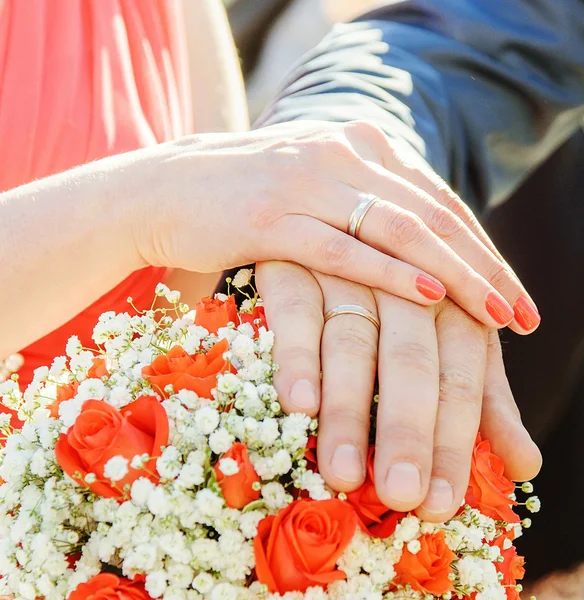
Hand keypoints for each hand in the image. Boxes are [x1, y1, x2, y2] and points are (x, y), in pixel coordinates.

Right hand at [133, 120, 535, 329]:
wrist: (161, 191)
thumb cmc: (241, 200)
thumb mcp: (312, 190)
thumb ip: (362, 206)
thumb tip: (415, 252)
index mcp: (355, 143)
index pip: (437, 199)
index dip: (481, 247)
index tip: (511, 293)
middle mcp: (339, 153)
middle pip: (429, 213)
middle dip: (481, 266)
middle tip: (519, 311)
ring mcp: (305, 182)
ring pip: (396, 229)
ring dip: (450, 273)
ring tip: (492, 312)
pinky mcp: (271, 217)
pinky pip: (342, 248)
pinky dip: (387, 273)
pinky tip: (425, 295)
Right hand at [257, 260, 541, 520]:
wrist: (343, 227)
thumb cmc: (401, 302)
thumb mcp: (451, 341)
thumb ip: (484, 398)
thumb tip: (524, 464)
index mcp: (452, 304)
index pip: (460, 376)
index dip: (453, 441)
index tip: (438, 504)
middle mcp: (405, 283)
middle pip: (410, 360)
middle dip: (407, 431)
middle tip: (400, 495)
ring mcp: (347, 271)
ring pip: (352, 340)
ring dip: (349, 407)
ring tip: (343, 471)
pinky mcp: (295, 264)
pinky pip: (297, 310)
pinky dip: (299, 355)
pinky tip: (300, 403)